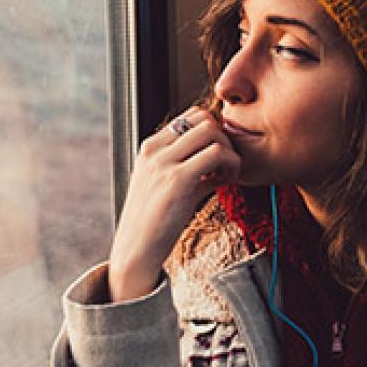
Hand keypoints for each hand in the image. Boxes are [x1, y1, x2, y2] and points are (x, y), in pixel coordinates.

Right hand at [108, 107, 240, 301]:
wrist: (136, 250)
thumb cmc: (153, 224)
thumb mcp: (165, 188)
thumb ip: (187, 171)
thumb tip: (217, 168)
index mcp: (149, 148)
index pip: (189, 117)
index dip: (212, 131)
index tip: (218, 156)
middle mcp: (155, 150)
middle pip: (203, 118)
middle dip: (224, 137)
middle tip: (227, 164)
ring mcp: (165, 163)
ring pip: (211, 132)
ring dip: (229, 151)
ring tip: (228, 175)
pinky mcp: (178, 180)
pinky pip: (216, 154)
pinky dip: (230, 165)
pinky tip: (225, 183)